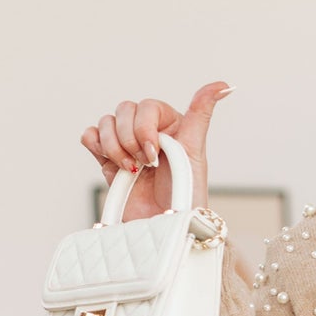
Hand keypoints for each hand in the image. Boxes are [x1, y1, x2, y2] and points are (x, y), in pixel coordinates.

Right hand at [80, 81, 229, 218]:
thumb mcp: (195, 151)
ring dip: (114, 146)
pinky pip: (90, 136)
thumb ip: (202, 113)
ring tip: (131, 171)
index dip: (145, 128)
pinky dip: (95, 145)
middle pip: (123, 110)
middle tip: (145, 166)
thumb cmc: (184, 197)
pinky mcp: (108, 161)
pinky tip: (112, 163)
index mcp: (169, 125)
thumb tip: (225, 85)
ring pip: (105, 122)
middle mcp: (147, 131)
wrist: (163, 231)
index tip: (154, 156)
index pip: (147, 106)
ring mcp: (126, 145)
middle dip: (130, 139)